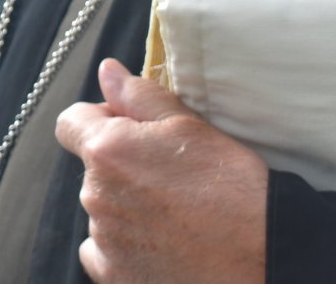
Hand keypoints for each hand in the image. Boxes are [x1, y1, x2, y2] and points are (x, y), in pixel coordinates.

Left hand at [55, 58, 267, 283]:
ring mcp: (104, 241)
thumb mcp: (191, 127)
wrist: (265, 258)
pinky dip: (127, 245)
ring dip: (128, 205)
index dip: (99, 118)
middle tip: (171, 175)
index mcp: (107, 151)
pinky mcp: (114, 277)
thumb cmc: (232, 189)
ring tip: (177, 212)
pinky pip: (105, 252)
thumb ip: (139, 96)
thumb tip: (107, 72)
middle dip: (122, 164)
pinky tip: (164, 242)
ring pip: (104, 209)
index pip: (70, 122)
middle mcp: (95, 196)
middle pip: (93, 168)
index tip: (131, 128)